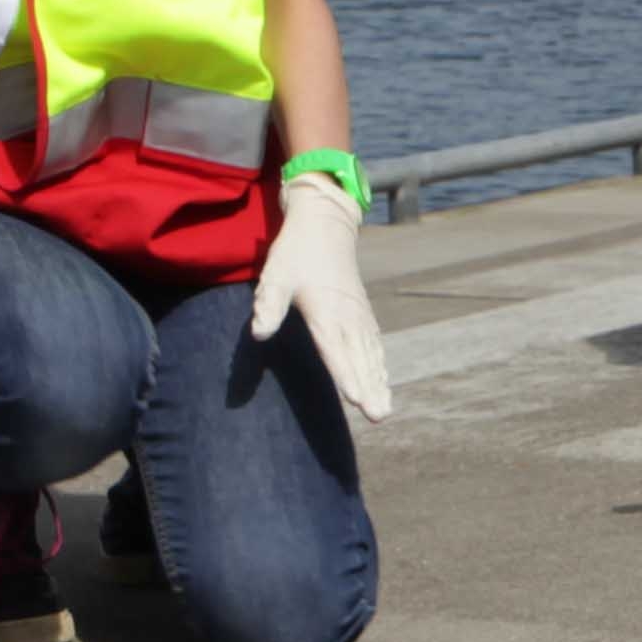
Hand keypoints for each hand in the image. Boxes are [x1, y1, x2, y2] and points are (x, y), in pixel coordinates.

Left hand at [245, 170, 394, 417]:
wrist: (325, 224)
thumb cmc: (295, 253)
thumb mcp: (276, 276)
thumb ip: (269, 306)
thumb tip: (259, 333)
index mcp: (325, 310)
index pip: (335, 349)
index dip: (345, 374)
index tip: (354, 398)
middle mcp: (346, 317)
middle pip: (359, 359)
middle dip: (369, 389)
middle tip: (378, 417)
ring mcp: (358, 315)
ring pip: (370, 356)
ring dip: (378, 384)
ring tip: (383, 412)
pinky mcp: (362, 313)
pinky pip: (375, 345)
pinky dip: (380, 367)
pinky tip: (383, 384)